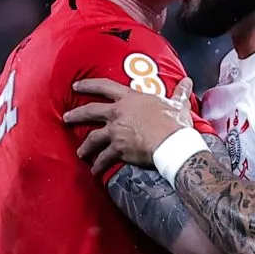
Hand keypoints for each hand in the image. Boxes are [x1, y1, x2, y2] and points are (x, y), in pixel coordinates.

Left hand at [63, 77, 194, 176]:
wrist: (173, 143)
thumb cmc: (175, 122)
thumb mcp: (178, 104)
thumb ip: (179, 93)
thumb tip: (188, 82)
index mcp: (130, 99)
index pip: (104, 86)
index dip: (88, 85)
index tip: (76, 86)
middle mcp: (118, 113)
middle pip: (90, 112)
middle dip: (76, 114)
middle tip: (65, 117)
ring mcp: (116, 132)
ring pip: (92, 138)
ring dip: (85, 146)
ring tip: (80, 152)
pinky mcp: (118, 150)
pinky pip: (103, 158)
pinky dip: (98, 166)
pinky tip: (94, 172)